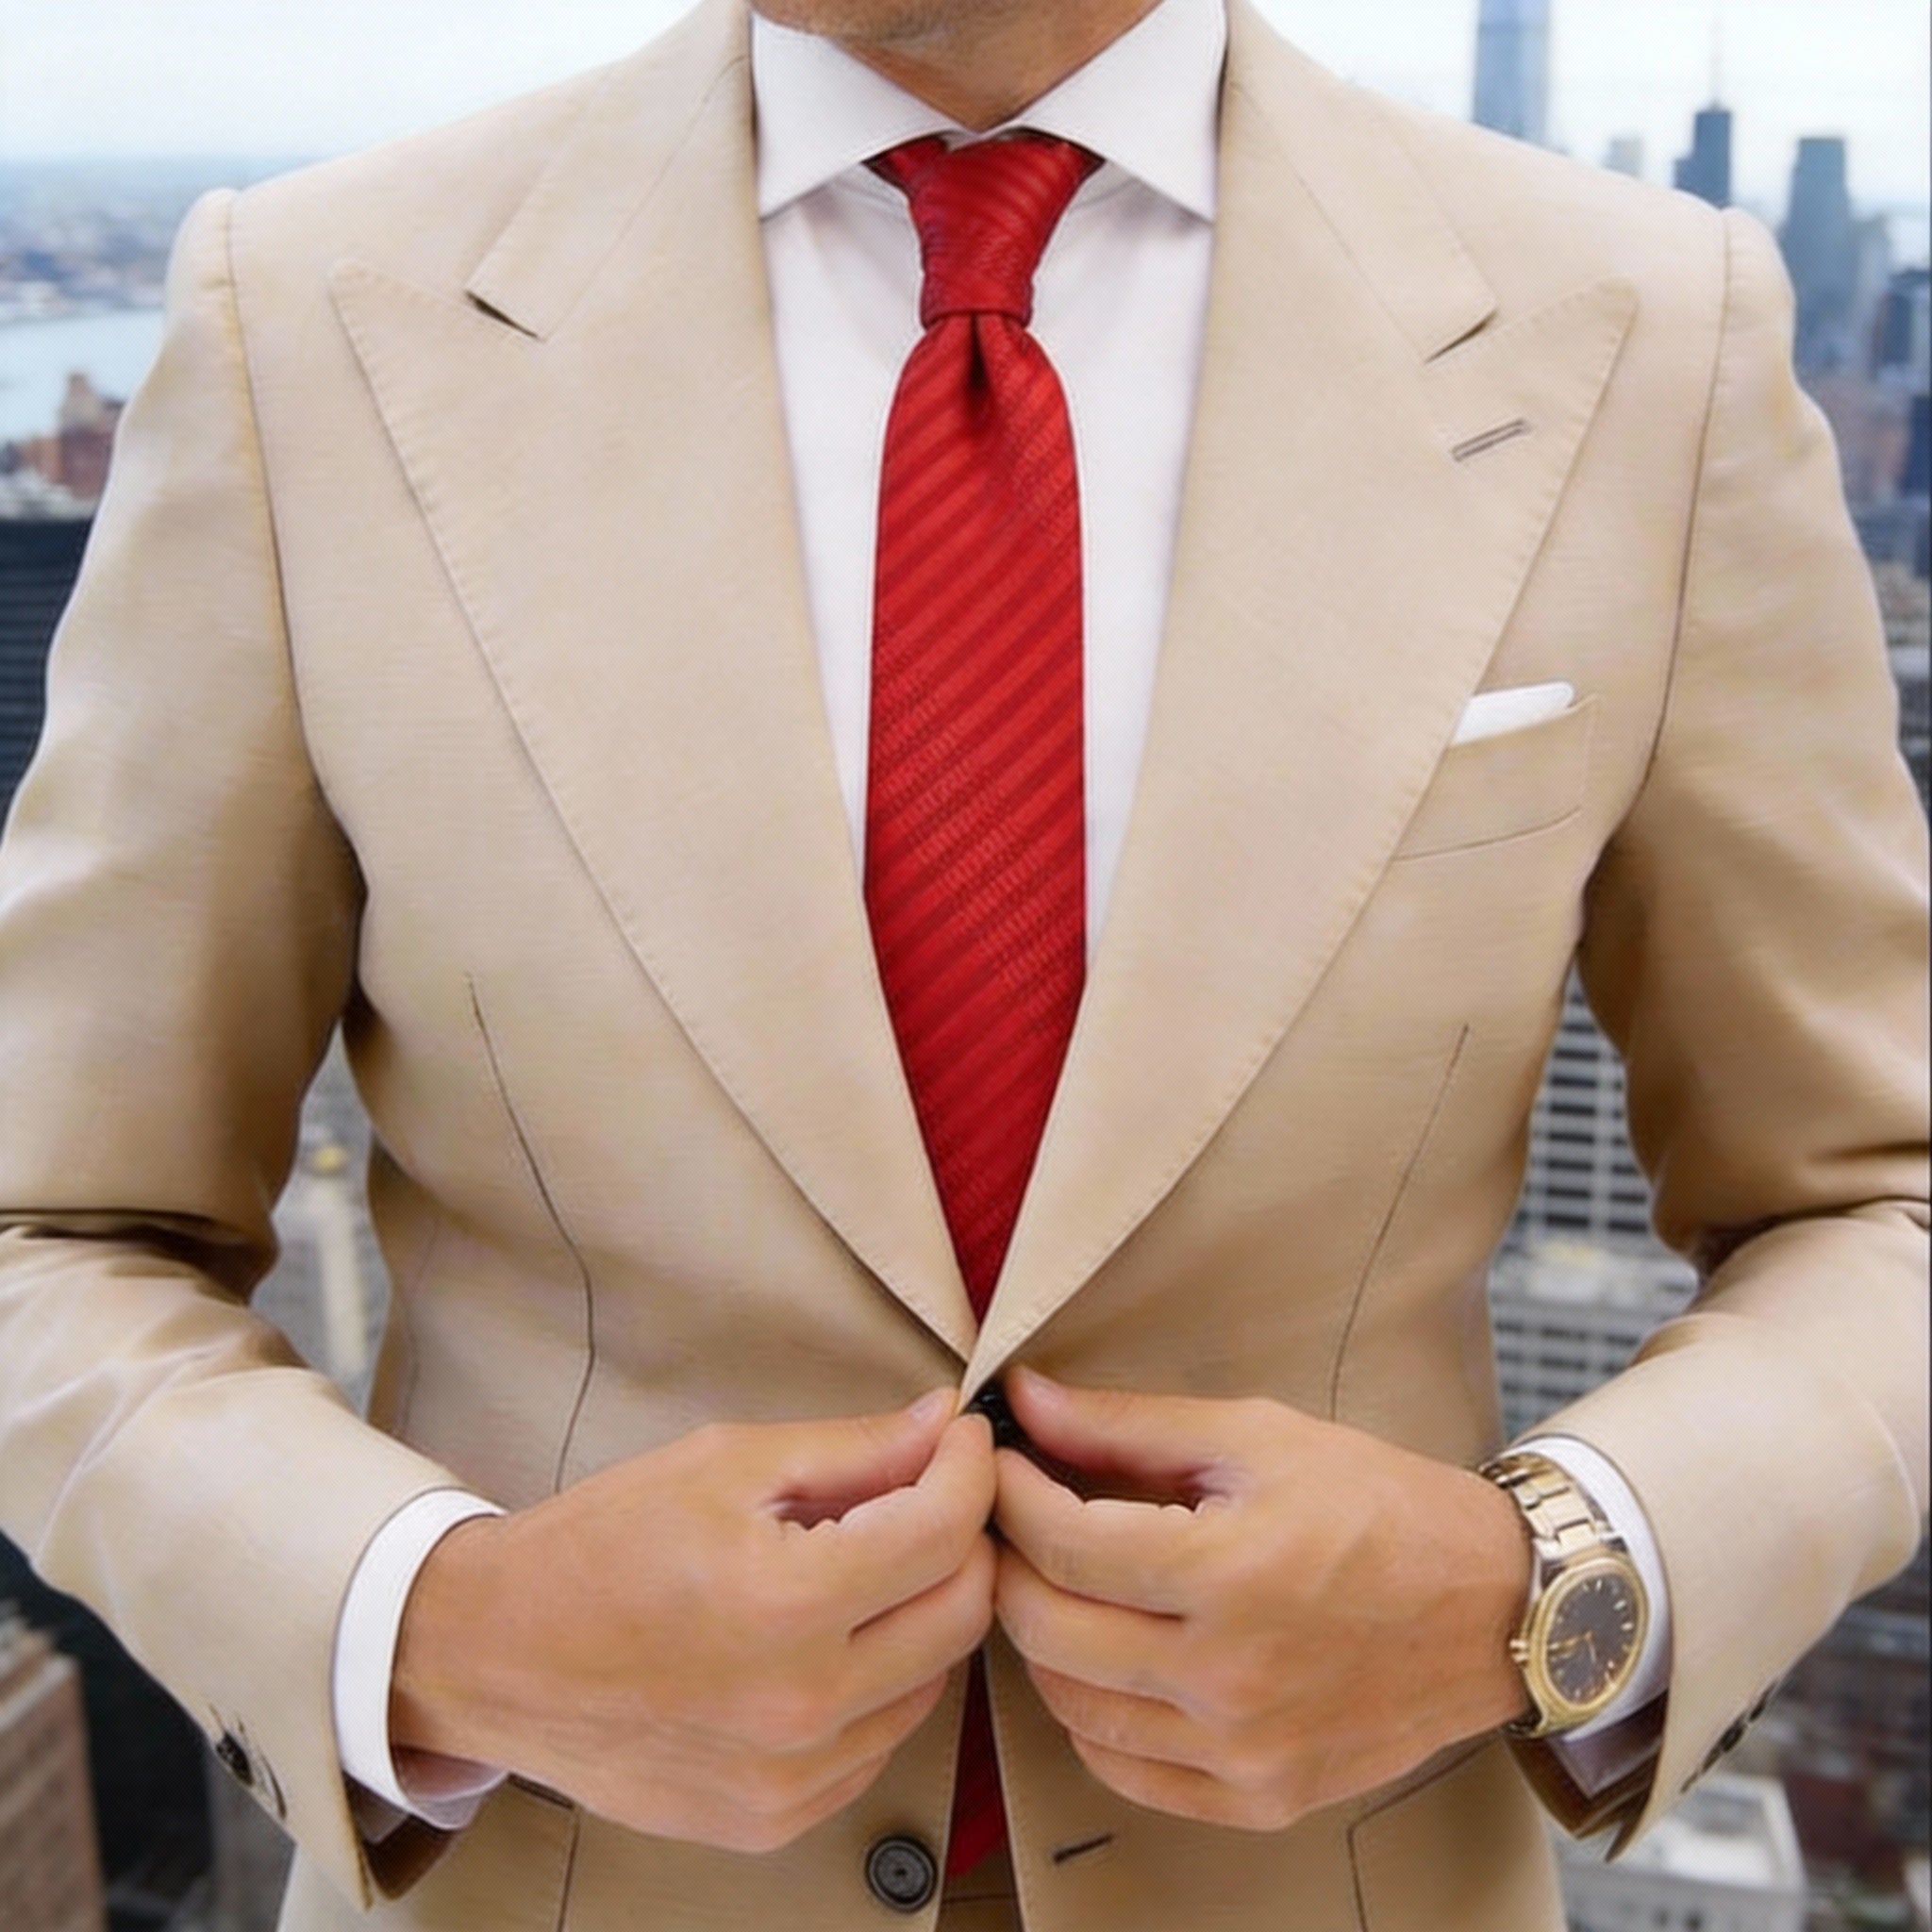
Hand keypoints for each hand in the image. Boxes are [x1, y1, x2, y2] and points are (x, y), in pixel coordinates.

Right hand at [391, 1393, 995, 1851]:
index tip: (961, 1438)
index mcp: (787, 1603)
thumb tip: (945, 1424)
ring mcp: (792, 1778)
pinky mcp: (776, 1820)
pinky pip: (879, 1741)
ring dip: (922, 1611)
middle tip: (927, 1493)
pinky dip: (880, 1682)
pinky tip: (828, 1638)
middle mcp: (803, 1705)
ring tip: (864, 1565)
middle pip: (963, 1611)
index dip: (969, 1468)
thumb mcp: (725, 1464)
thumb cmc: (602, 1544)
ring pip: (933, 1680)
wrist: (493, 1655)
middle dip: (963, 1537)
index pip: (945, 1531)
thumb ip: (852, 1449)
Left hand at [991, 1368, 1531, 1830]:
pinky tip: (1104, 1660)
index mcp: (1229, 1573)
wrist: (1493, 1606)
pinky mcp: (1260, 1797)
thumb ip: (1127, 1425)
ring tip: (1057, 1582)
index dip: (1010, 1494)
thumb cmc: (1378, 1505)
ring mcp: (1244, 1751)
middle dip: (1010, 1562)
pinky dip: (1091, 1716)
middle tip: (1012, 1519)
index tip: (1000, 1463)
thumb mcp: (1256, 1437)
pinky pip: (1124, 1772)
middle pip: (1048, 1629)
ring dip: (1042, 1638)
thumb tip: (1026, 1400)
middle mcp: (1230, 1677)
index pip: (1062, 1543)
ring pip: (1071, 1707)